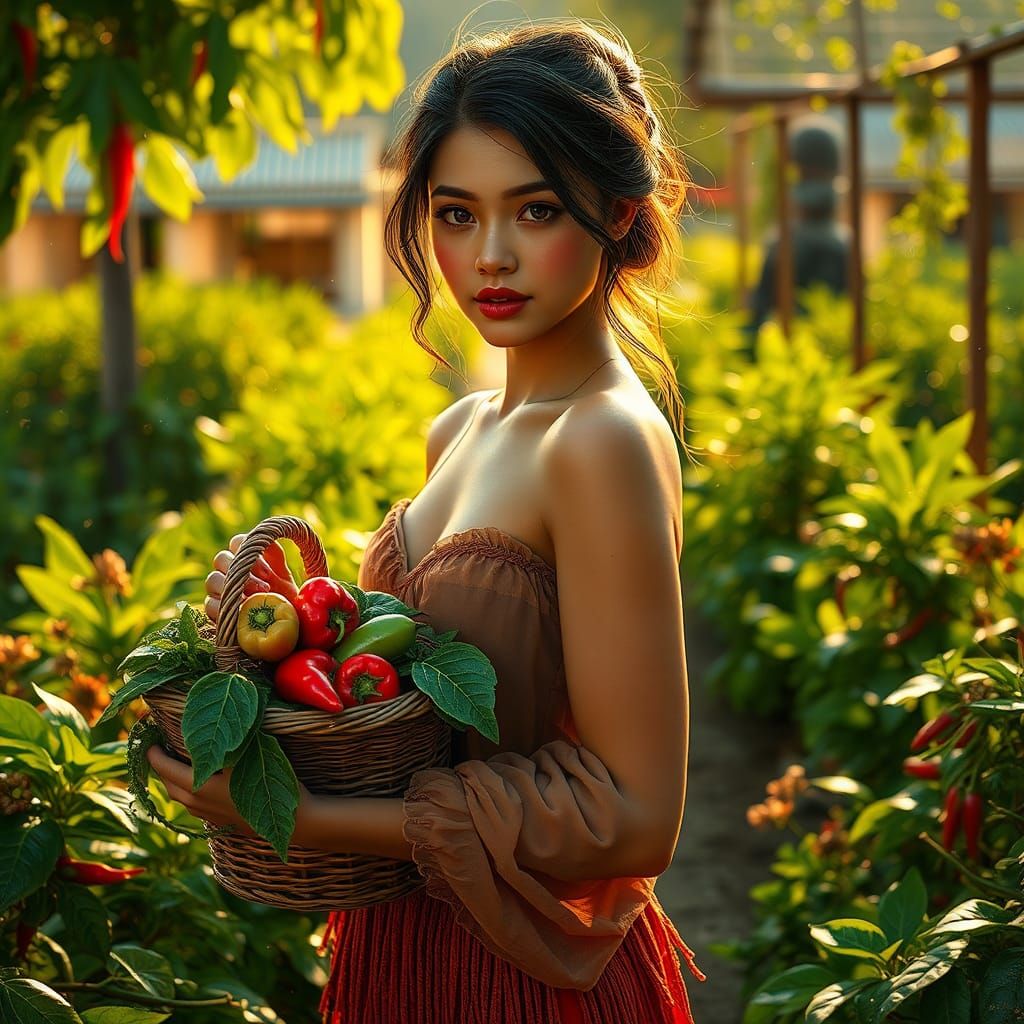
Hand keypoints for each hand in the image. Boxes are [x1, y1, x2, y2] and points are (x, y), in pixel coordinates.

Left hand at [145, 744, 310, 835]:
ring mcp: (211, 816)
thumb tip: (210, 724)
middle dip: (160, 767)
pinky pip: (194, 805)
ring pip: (180, 798)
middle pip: (169, 785)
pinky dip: (188, 790)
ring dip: (174, 780)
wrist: (298, 822)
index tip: (148, 739)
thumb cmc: (275, 784)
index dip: (154, 754)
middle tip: (160, 747)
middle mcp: (200, 805)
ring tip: (177, 762)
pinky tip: (200, 781)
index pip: (166, 769)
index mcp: (202, 788)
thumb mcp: (250, 757)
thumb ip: (226, 744)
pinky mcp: (222, 822)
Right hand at [205, 534, 298, 624]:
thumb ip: (275, 555)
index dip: (249, 552)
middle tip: (265, 588)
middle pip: (221, 558)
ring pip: (212, 579)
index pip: (237, 542)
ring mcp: (219, 589)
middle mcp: (229, 569)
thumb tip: (267, 539)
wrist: (281, 624)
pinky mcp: (215, 609)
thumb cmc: (283, 596)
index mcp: (245, 557)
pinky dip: (225, 608)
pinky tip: (241, 614)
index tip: (268, 571)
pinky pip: (209, 604)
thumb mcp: (284, 575)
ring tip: (253, 602)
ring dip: (232, 589)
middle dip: (242, 572)